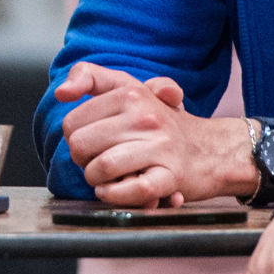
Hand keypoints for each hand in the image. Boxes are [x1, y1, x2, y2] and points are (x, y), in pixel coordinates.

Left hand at [56, 61, 247, 205]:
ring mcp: (160, 147)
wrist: (210, 150)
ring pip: (102, 168)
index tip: (92, 140)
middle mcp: (145, 117)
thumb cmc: (159, 121)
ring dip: (96, 180)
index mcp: (130, 93)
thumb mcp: (127, 87)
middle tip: (98, 161)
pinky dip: (115, 195)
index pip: (71, 124)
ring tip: (106, 178)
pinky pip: (133, 190)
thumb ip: (89, 77)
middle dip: (83, 160)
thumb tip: (62, 92)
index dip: (75, 138)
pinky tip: (113, 191)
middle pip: (81, 147)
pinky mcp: (171, 176)